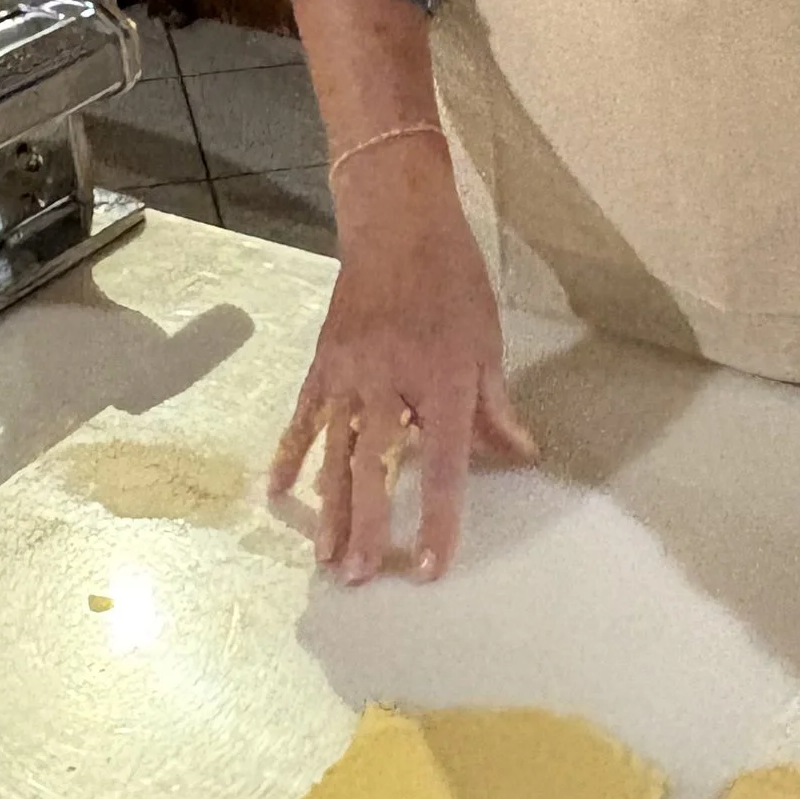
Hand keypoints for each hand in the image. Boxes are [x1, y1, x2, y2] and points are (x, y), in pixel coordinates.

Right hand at [267, 139, 536, 584]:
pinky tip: (278, 493)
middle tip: (359, 576)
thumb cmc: (451, 277)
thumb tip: (521, 454)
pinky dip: (290, 456)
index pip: (443, 464)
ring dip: (329, 510)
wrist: (395, 221)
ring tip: (326, 556)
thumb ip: (496, 405)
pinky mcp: (321, 363)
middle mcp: (389, 383)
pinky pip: (303, 418)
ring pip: (333, 454)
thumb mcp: (487, 340)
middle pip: (375, 469)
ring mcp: (347, 374)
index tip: (431, 566)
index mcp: (441, 379)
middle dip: (368, 527)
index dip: (439, 520)